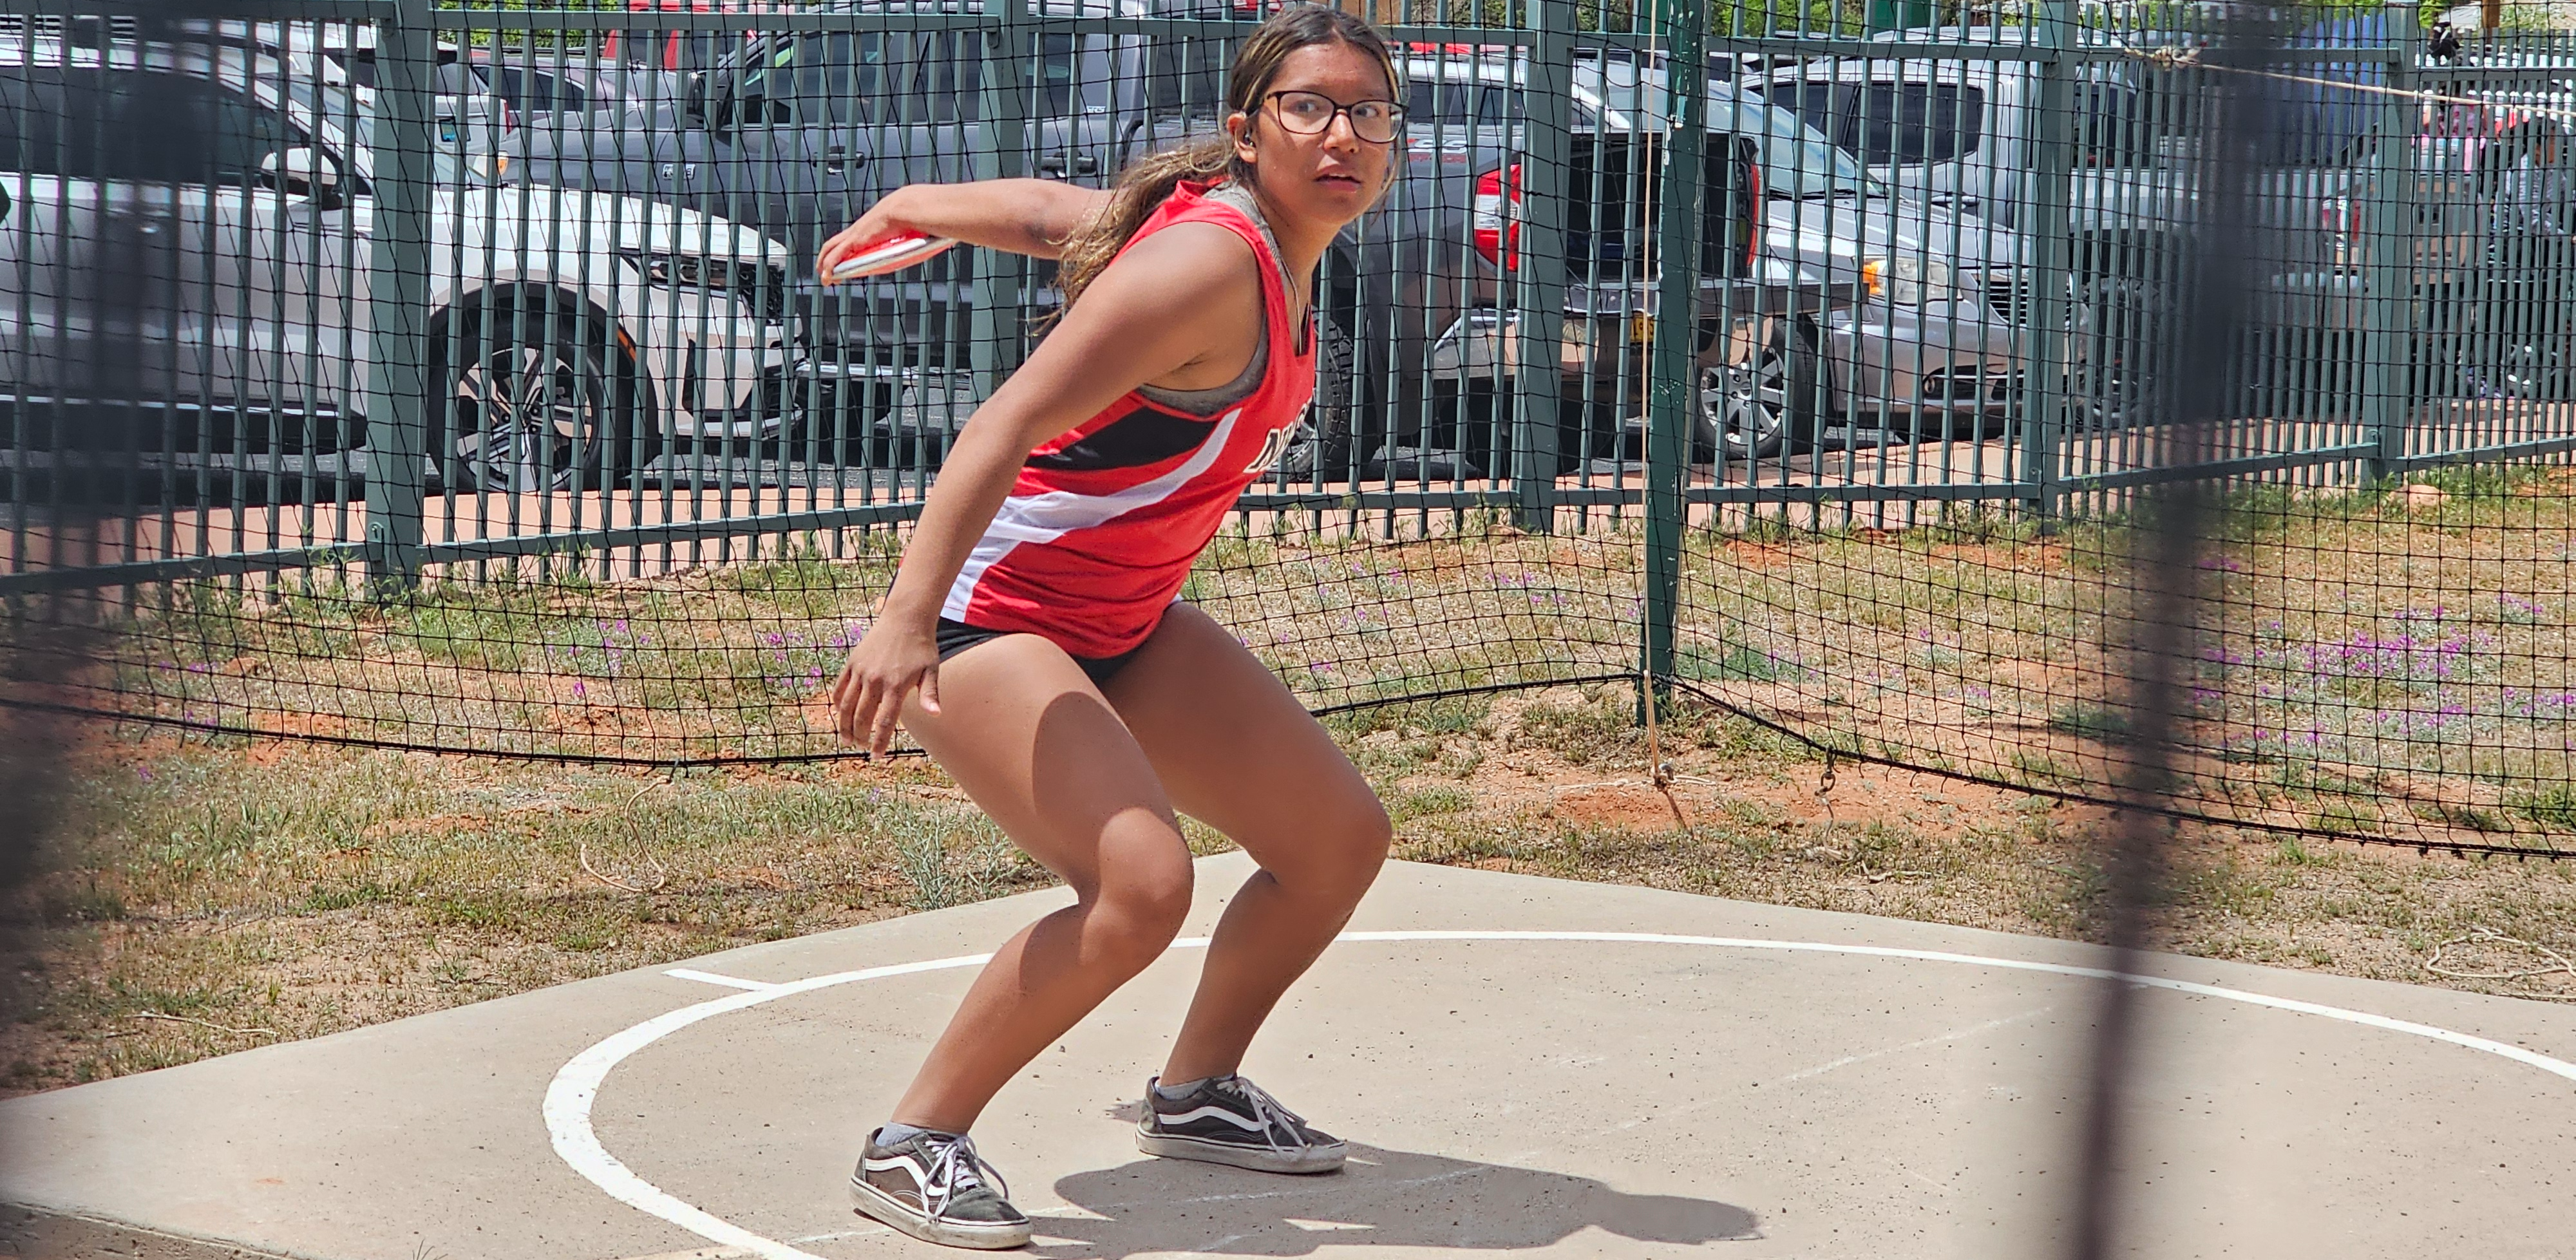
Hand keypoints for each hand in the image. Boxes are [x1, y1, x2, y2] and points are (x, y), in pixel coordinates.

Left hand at [817, 191, 923, 285]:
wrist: (905, 209)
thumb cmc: (909, 218)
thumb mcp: (903, 230)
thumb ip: (903, 240)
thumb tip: (921, 242)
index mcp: (867, 228)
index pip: (848, 239)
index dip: (841, 250)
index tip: (841, 262)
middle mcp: (857, 230)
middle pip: (834, 243)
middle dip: (826, 257)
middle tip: (824, 270)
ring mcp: (854, 235)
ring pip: (830, 249)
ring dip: (823, 263)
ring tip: (824, 278)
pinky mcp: (854, 241)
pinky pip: (836, 256)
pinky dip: (829, 267)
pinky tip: (828, 277)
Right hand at [827, 619, 942, 755]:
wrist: (905, 619)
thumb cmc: (921, 647)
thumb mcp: (930, 671)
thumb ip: (930, 694)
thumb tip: (935, 715)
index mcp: (895, 686)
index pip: (884, 722)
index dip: (879, 742)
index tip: (876, 756)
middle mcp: (875, 680)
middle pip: (862, 717)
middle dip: (860, 736)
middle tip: (862, 747)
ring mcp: (861, 671)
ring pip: (846, 705)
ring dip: (844, 725)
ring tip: (847, 739)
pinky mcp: (852, 663)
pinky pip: (840, 688)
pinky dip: (837, 703)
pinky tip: (840, 714)